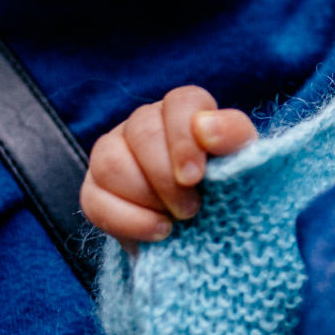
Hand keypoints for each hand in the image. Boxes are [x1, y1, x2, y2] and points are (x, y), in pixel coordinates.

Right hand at [80, 85, 257, 251]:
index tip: (196, 177)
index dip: (185, 139)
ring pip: (109, 162)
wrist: (206, 226)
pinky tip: (157, 232)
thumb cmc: (227, 184)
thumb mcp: (241, 160)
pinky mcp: (94, 189)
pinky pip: (94, 200)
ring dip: (146, 197)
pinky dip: (127, 220)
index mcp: (184, 109)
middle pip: (142, 133)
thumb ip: (233, 136)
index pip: (181, 102)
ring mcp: (113, 153)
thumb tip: (205, 126)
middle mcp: (144, 123)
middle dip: (166, 177)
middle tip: (192, 208)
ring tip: (176, 220)